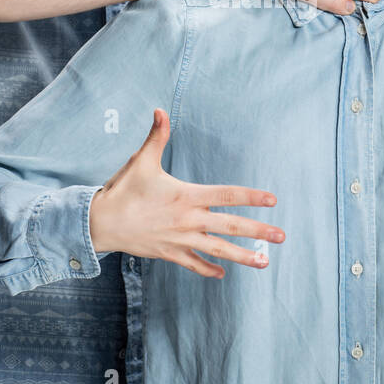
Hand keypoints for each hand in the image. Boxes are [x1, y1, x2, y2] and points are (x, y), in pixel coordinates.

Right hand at [89, 108, 284, 277]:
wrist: (101, 223)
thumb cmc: (123, 190)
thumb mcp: (142, 161)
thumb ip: (156, 137)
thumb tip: (160, 110)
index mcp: (187, 196)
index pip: (227, 195)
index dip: (251, 197)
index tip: (272, 200)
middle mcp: (188, 220)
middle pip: (230, 226)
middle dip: (258, 232)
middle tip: (281, 236)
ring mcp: (180, 239)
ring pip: (218, 250)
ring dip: (243, 257)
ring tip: (264, 262)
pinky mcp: (170, 253)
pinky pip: (194, 264)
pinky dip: (208, 269)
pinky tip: (222, 273)